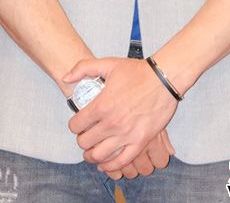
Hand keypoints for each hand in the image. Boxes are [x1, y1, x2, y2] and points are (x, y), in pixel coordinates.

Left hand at [62, 56, 178, 172]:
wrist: (164, 79)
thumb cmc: (137, 71)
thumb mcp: (108, 63)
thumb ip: (83, 68)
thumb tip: (65, 78)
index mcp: (101, 105)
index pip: (76, 125)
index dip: (74, 125)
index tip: (78, 123)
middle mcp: (112, 123)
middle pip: (85, 142)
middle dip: (82, 140)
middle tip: (86, 136)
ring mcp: (126, 134)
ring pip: (99, 155)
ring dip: (91, 156)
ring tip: (91, 152)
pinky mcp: (140, 142)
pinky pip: (121, 162)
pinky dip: (110, 166)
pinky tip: (105, 164)